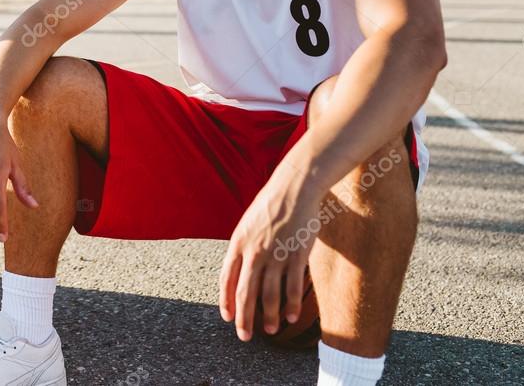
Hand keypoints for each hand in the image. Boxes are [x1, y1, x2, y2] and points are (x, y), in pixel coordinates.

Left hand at [218, 168, 319, 340]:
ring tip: (269, 330)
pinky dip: (291, 305)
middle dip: (244, 318)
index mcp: (238, 243)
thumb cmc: (270, 206)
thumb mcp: (247, 224)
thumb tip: (239, 271)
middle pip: (246, 292)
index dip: (226, 302)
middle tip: (245, 336)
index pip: (226, 279)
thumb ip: (243, 248)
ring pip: (270, 294)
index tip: (228, 318)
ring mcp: (277, 255)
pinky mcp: (297, 255)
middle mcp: (254, 251)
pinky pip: (293, 286)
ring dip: (268, 316)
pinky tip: (289, 317)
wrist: (294, 188)